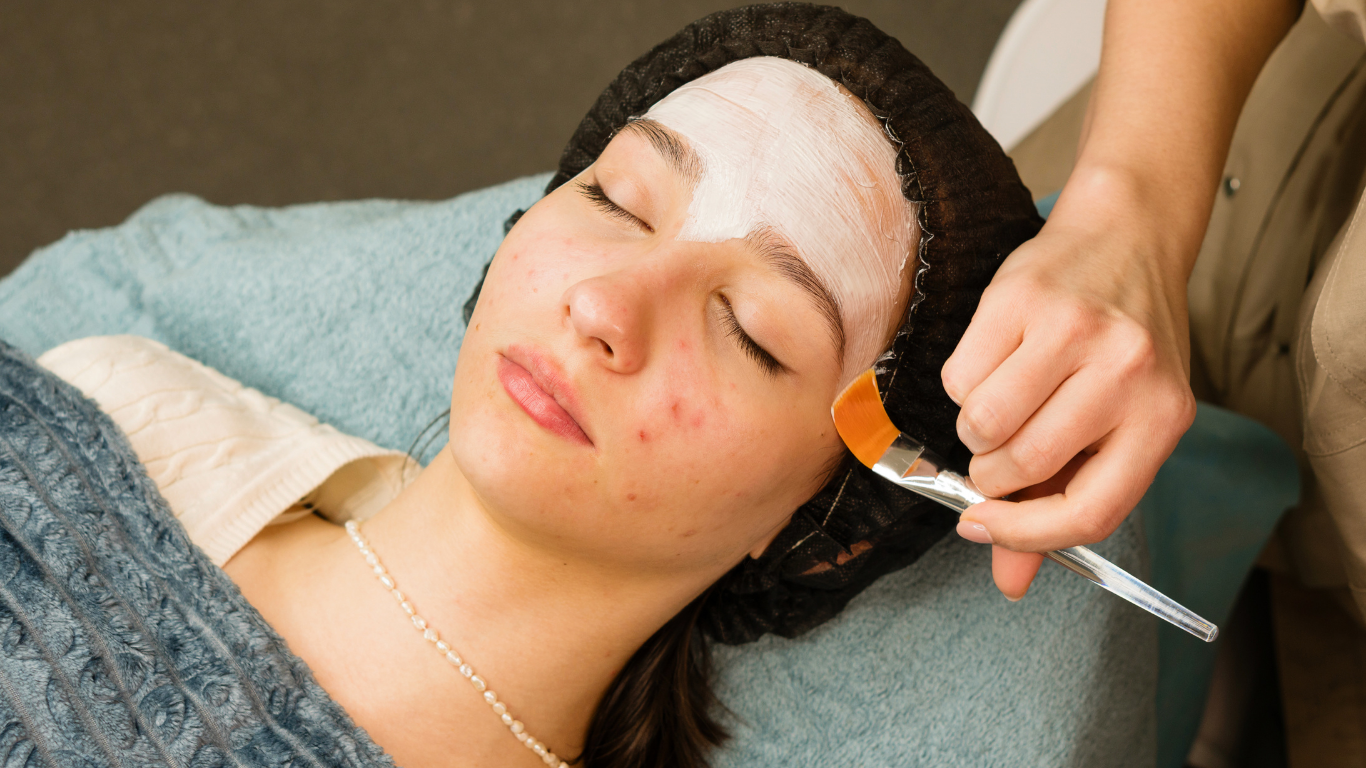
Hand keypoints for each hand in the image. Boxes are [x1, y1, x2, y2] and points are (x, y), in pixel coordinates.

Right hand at [942, 169, 1196, 599]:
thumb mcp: (1116, 425)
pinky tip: (994, 358)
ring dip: (973, 428)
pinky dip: (962, 381)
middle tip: (995, 453)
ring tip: (997, 404)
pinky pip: (960, 375)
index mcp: (1162, 419)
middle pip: (1025, 465)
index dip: (1026, 534)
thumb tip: (1008, 580)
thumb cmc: (1116, 346)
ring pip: (983, 422)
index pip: (1089, 511)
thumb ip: (1060, 503)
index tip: (983, 529)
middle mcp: (1126, 374)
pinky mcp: (1020, 298)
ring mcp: (1073, 332)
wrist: (1125, 237)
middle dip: (991, 473)